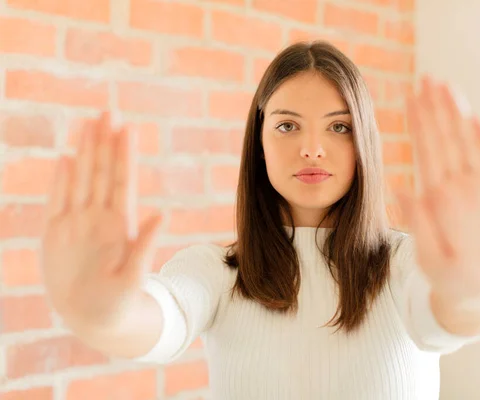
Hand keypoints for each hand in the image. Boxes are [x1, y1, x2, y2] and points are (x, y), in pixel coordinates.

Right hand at [41, 112, 161, 331]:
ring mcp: (77, 223)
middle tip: (108, 110)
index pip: (122, 181)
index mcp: (119, 224)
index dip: (123, 155)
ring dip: (84, 151)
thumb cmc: (120, 302)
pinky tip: (65, 158)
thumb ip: (146, 244)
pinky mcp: (55, 234)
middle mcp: (99, 218)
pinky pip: (56, 201)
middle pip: (101, 172)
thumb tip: (163, 214)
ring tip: (89, 123)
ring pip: (80, 179)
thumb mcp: (135, 275)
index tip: (128, 128)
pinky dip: (60, 180)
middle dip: (104, 142)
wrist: (94, 317)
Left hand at [397, 77, 479, 308]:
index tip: (410, 96)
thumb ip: (416, 222)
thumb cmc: (449, 281)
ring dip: (457, 116)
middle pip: (444, 139)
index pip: (424, 150)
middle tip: (426, 78)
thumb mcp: (427, 255)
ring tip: (447, 87)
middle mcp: (456, 186)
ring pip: (467, 144)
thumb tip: (396, 188)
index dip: (418, 123)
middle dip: (435, 108)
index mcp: (434, 196)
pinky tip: (476, 120)